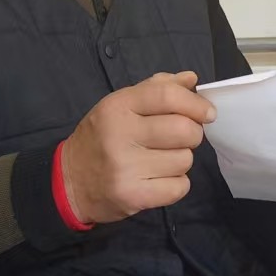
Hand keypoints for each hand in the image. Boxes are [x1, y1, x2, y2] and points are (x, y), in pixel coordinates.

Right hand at [59, 71, 214, 223]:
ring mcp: (125, 168)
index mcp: (118, 106)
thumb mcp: (120, 105)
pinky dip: (176, 184)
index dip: (195, 104)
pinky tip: (158, 179)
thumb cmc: (101, 138)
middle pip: (183, 130)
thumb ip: (156, 88)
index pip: (167, 96)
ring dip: (180, 160)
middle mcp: (120, 134)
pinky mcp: (132, 196)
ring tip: (160, 160)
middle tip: (179, 139)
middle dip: (191, 134)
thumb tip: (191, 79)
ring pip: (184, 160)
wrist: (68, 181)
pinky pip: (179, 187)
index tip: (207, 113)